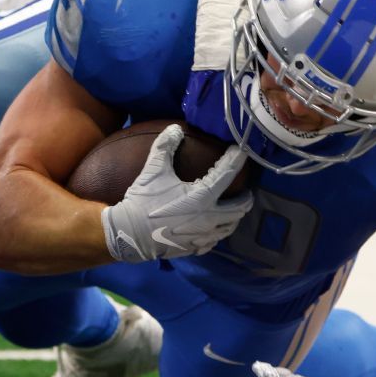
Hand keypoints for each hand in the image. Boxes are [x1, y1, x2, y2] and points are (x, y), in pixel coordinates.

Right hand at [101, 124, 251, 261]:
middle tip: (246, 192)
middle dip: (245, 198)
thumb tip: (175, 129)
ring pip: (229, 227)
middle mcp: (209, 218)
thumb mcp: (153, 171)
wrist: (130, 235)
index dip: (236, 160)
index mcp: (203, 196)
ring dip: (234, 217)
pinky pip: (214, 241)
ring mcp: (203, 236)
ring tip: (233, 211)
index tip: (241, 151)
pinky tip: (213, 229)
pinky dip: (217, 233)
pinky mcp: (194, 248)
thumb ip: (165, 147)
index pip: (228, 174)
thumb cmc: (143, 202)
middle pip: (239, 208)